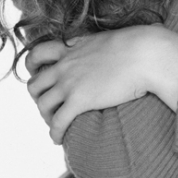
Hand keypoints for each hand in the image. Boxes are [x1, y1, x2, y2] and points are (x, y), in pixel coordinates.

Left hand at [24, 25, 177, 143]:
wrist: (145, 54)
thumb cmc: (138, 44)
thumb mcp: (110, 38)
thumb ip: (102, 43)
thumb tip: (122, 40)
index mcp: (72, 47)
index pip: (38, 53)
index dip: (32, 67)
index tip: (37, 74)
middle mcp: (65, 65)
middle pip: (34, 84)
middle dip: (38, 97)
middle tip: (50, 105)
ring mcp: (70, 83)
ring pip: (42, 104)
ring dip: (46, 117)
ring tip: (56, 124)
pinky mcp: (79, 101)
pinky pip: (58, 122)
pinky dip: (55, 133)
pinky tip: (58, 139)